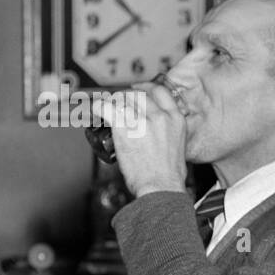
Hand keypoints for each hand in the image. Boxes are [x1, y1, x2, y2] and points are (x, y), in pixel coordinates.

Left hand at [108, 81, 187, 197]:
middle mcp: (160, 115)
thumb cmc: (167, 174)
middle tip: (117, 104)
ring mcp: (142, 120)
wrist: (161, 185)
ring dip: (112, 103)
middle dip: (125, 97)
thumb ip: (167, 131)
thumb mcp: (177, 144)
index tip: (137, 91)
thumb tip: (154, 130)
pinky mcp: (124, 128)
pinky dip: (99, 107)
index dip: (145, 89)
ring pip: (123, 100)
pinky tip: (96, 111)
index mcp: (176, 118)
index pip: (160, 91)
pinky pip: (107, 108)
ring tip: (107, 110)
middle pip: (139, 94)